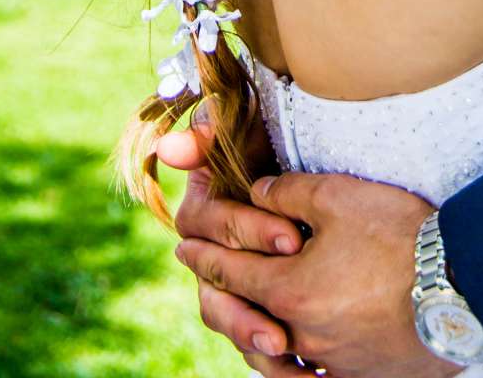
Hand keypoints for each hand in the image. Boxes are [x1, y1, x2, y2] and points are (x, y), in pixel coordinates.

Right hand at [160, 115, 306, 371]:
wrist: (312, 165)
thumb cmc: (274, 141)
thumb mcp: (249, 129)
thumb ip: (208, 132)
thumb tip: (171, 146)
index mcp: (203, 214)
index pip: (208, 228)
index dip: (246, 232)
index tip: (292, 238)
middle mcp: (210, 254)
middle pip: (213, 295)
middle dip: (245, 314)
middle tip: (281, 332)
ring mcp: (231, 286)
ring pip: (228, 325)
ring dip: (252, 342)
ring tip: (285, 354)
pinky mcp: (258, 307)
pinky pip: (255, 348)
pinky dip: (275, 364)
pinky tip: (304, 374)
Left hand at [174, 159, 453, 377]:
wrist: (460, 288)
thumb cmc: (400, 236)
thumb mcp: (340, 196)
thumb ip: (289, 192)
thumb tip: (255, 192)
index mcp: (288, 288)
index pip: (230, 270)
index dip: (203, 254)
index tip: (184, 245)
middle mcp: (300, 333)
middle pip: (243, 316)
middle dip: (219, 294)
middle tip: (204, 281)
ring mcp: (329, 361)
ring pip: (273, 355)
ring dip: (252, 333)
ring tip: (244, 321)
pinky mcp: (357, 375)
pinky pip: (310, 377)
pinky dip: (293, 365)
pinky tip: (295, 353)